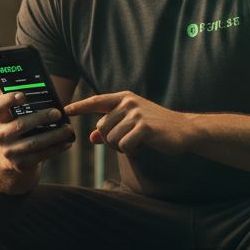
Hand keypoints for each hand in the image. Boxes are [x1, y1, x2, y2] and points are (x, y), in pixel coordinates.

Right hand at [0, 91, 75, 172]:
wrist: (5, 159)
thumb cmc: (16, 130)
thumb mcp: (13, 118)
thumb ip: (22, 104)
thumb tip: (41, 88)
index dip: (9, 99)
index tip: (24, 96)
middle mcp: (1, 135)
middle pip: (20, 124)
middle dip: (41, 118)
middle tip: (58, 113)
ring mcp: (10, 151)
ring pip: (34, 142)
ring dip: (54, 135)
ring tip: (68, 128)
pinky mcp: (20, 164)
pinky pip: (41, 155)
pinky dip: (56, 149)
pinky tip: (67, 143)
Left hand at [63, 91, 189, 155]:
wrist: (185, 130)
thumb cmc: (156, 128)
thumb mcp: (132, 124)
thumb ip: (112, 128)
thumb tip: (92, 136)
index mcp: (124, 98)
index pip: (97, 101)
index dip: (80, 106)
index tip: (65, 110)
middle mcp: (128, 103)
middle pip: (102, 127)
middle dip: (112, 140)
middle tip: (129, 141)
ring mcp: (136, 114)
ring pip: (112, 138)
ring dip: (122, 147)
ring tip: (138, 142)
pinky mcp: (144, 127)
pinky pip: (124, 145)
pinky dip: (132, 151)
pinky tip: (144, 146)